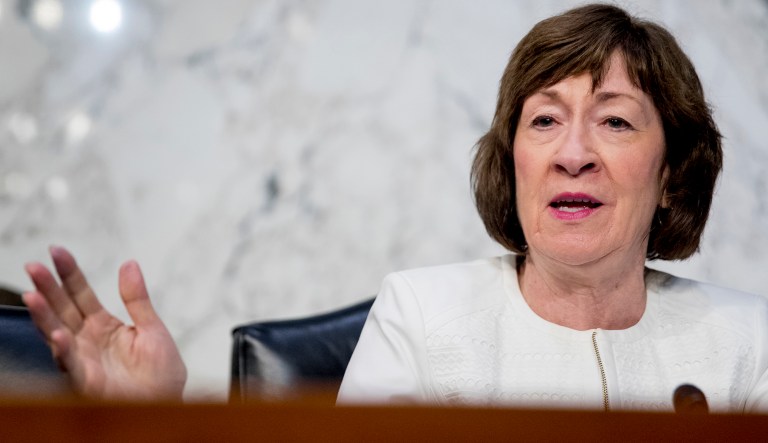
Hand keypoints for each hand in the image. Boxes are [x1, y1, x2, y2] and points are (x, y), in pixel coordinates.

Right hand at [24, 246, 186, 400]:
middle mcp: (88, 340)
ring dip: (44, 315)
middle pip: (63, 309)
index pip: (81, 294)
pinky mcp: (87, 381)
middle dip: (48, 288)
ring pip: (57, 333)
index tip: (56, 250)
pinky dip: (63, 350)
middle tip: (33, 266)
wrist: (168, 402)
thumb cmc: (161, 372)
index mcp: (104, 325)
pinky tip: (58, 334)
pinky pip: (71, 364)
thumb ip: (137, 298)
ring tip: (32, 295)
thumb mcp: (152, 328)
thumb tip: (129, 263)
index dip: (69, 273)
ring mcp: (84, 359)